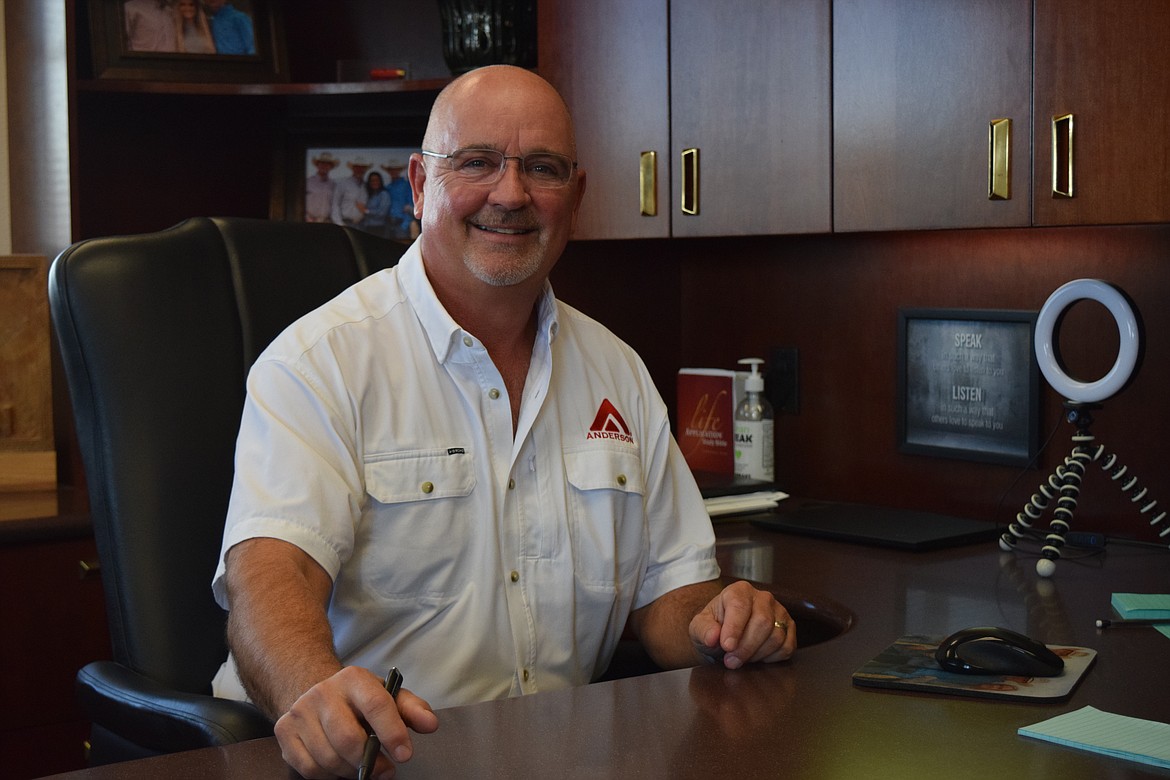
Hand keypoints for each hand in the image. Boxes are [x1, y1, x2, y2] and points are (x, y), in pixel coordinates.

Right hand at [274, 666, 438, 779]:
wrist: (319, 694)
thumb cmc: (361, 700)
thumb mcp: (389, 697)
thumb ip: (412, 709)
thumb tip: (430, 724)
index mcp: (354, 678)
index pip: (376, 705)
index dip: (393, 732)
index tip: (405, 754)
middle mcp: (323, 692)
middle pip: (347, 738)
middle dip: (369, 761)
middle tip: (385, 770)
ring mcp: (300, 711)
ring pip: (327, 757)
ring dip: (350, 771)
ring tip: (364, 768)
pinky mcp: (285, 731)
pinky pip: (309, 768)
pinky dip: (329, 775)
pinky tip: (341, 768)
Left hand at [689, 580, 795, 668]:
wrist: (725, 636)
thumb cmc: (714, 628)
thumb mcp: (699, 628)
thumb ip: (704, 630)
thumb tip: (713, 637)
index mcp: (740, 591)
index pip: (741, 607)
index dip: (734, 628)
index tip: (726, 646)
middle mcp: (763, 597)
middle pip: (762, 622)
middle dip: (746, 647)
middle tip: (731, 661)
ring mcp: (779, 612)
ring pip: (776, 636)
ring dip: (757, 654)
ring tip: (741, 659)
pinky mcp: (789, 628)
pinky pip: (787, 647)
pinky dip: (772, 658)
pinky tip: (757, 657)